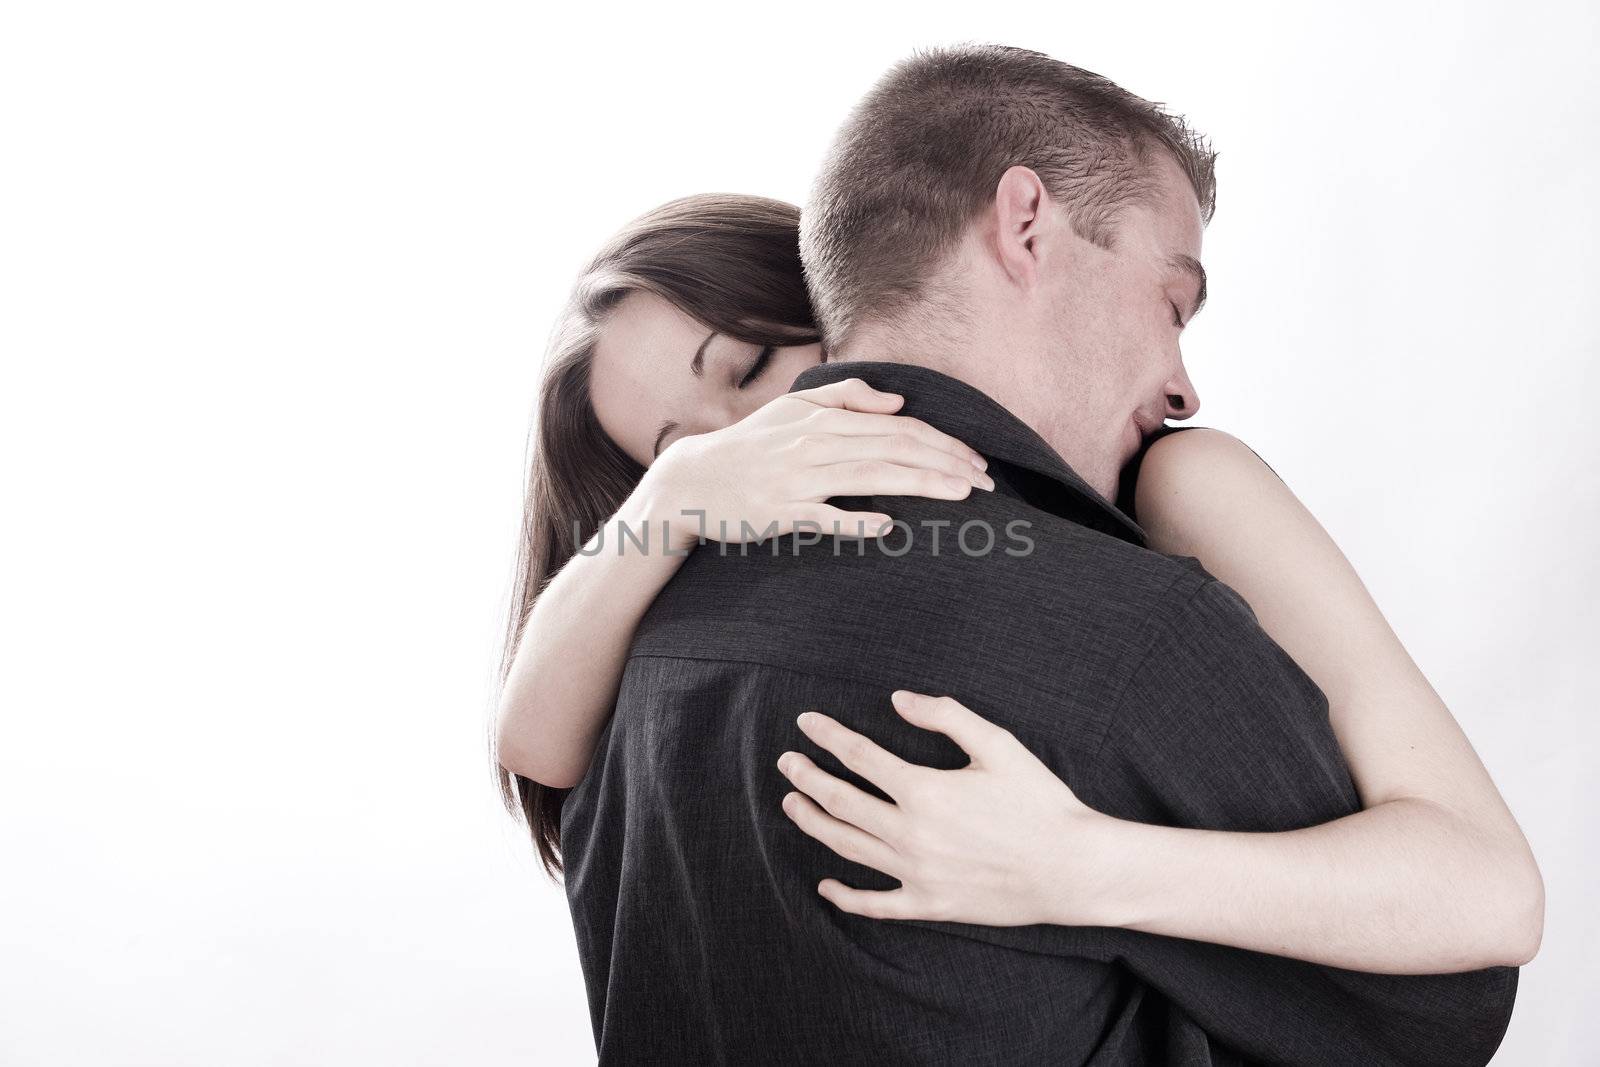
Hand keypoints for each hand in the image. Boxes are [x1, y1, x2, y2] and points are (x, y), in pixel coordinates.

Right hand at [636, 378, 991, 549]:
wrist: (693, 481)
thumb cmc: (750, 446)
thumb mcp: (793, 409)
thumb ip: (846, 397)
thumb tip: (898, 402)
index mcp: (823, 419)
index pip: (897, 426)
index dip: (942, 442)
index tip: (977, 461)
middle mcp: (815, 443)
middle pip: (893, 448)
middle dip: (945, 462)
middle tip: (986, 483)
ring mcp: (797, 478)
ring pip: (869, 477)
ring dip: (919, 484)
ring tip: (960, 495)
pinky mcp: (780, 512)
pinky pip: (823, 516)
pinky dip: (854, 520)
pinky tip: (886, 527)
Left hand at [776, 690, 1120, 927]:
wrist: (1073, 868)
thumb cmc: (1040, 801)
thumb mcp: (999, 745)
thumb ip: (946, 716)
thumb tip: (898, 699)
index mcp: (925, 790)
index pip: (858, 756)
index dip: (827, 736)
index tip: (806, 722)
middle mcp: (911, 834)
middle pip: (841, 801)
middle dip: (808, 778)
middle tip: (787, 762)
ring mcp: (917, 874)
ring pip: (847, 847)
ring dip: (814, 823)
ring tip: (792, 804)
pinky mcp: (929, 905)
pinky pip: (875, 904)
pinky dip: (845, 897)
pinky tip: (825, 885)